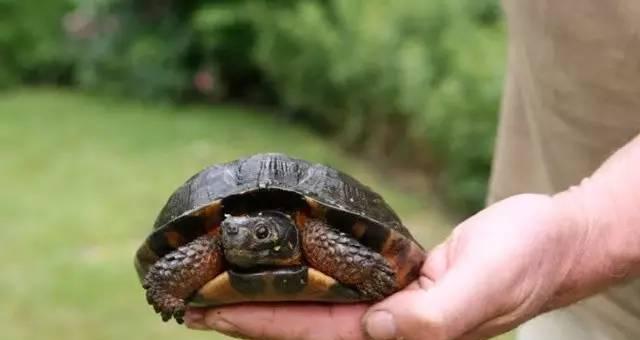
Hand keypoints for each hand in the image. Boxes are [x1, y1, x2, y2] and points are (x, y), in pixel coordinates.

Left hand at [184, 194, 594, 338]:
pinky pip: (340, 277)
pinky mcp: (396, 277)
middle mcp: (389, 325)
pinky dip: (305, 269)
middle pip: (304, 322)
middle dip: (248, 313)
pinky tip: (283, 258)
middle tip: (193, 300)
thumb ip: (432, 317)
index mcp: (404, 335)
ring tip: (221, 281)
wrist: (550, 239)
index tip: (208, 312)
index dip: (259, 323)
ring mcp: (391, 302)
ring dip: (269, 291)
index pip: (315, 333)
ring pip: (317, 301)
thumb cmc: (525, 262)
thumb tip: (375, 329)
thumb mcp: (484, 287)